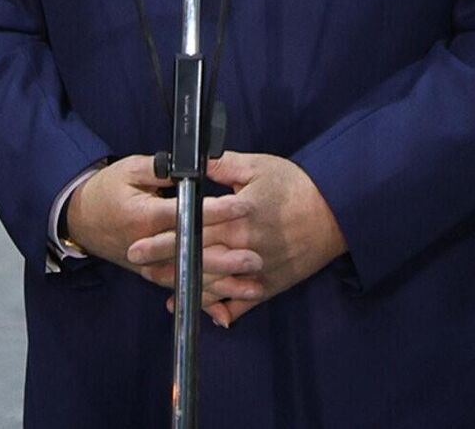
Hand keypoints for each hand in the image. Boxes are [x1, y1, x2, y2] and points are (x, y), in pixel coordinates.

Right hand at [66, 155, 260, 294]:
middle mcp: (147, 248)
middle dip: (226, 257)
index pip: (184, 215)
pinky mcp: (153, 276)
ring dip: (223, 284)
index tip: (242, 207)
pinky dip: (204, 301)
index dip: (215, 211)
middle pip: (191, 254)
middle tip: (256, 256)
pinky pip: (180, 290)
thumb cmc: (107, 190)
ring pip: (189, 278)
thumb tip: (193, 169)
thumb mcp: (130, 170)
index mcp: (143, 218)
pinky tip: (228, 310)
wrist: (81, 218)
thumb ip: (163, 171)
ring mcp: (149, 267)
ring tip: (253, 286)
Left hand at [136, 151, 344, 327]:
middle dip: (163, 263)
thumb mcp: (258, 166)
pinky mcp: (269, 286)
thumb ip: (222, 165)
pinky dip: (219, 309)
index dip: (162, 237)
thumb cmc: (296, 186)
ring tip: (159, 284)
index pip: (191, 228)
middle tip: (137, 266)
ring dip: (183, 286)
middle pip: (196, 257)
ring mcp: (255, 271)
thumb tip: (190, 163)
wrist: (338, 213)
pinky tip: (200, 311)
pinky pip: (240, 302)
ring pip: (212, 283)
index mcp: (238, 215)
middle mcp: (243, 246)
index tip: (136, 243)